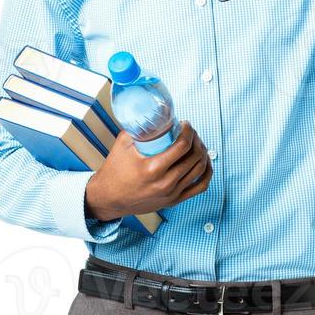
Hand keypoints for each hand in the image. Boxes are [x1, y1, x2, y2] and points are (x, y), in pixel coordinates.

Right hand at [85, 120, 212, 221]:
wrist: (108, 198)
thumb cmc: (114, 170)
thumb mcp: (123, 144)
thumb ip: (139, 128)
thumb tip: (154, 113)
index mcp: (152, 168)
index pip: (183, 146)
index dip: (189, 131)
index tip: (185, 124)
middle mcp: (165, 183)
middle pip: (194, 156)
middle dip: (196, 139)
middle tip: (190, 132)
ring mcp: (171, 194)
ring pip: (200, 170)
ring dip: (202, 152)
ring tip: (196, 144)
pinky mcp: (174, 201)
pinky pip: (200, 187)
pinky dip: (206, 172)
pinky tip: (204, 162)